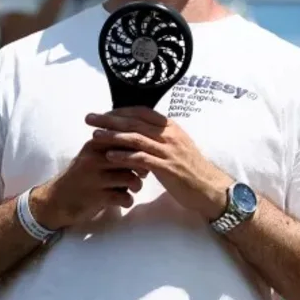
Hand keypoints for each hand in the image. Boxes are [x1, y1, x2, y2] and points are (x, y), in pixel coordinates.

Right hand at [32, 140, 145, 230]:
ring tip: (136, 187)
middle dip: (142, 167)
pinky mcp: (95, 198)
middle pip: (130, 158)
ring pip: (129, 178)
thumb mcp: (92, 155)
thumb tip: (142, 143)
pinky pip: (122, 197)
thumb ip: (113, 147)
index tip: (145, 156)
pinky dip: (128, 200)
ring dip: (137, 185)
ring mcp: (94, 179)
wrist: (55, 200)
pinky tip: (125, 201)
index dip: (141, 148)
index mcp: (95, 144)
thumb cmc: (81, 175)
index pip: (125, 139)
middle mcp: (94, 159)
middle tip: (144, 173)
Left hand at [86, 108, 232, 220]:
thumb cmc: (191, 169)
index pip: (142, 112)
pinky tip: (109, 156)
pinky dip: (124, 156)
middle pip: (135, 122)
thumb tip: (141, 132)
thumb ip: (160, 138)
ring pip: (136, 138)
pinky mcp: (167, 167)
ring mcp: (168, 151)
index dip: (121, 111)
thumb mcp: (177, 147)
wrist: (209, 187)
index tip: (104, 113)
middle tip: (89, 118)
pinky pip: (141, 159)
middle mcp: (169, 135)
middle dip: (110, 119)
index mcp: (171, 127)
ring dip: (113, 136)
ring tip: (94, 136)